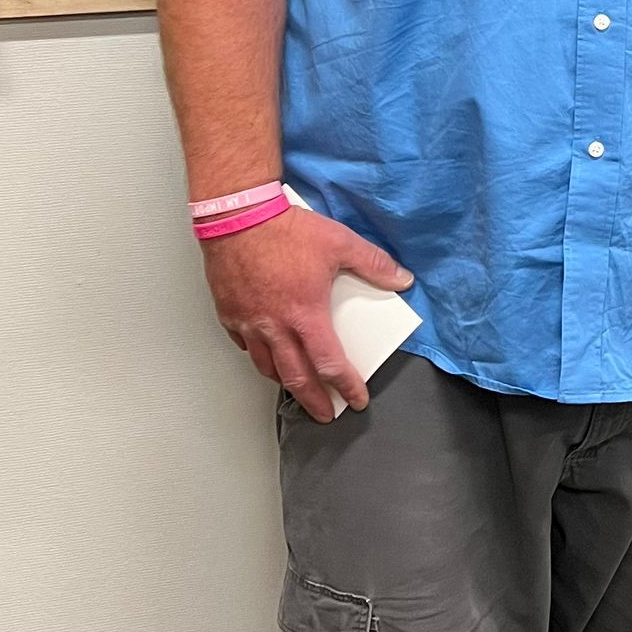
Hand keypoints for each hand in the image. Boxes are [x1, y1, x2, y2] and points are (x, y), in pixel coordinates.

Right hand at [202, 207, 413, 422]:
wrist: (237, 217)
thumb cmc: (285, 230)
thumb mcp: (340, 242)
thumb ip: (374, 264)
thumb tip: (402, 279)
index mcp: (305, 315)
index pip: (330, 364)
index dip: (346, 385)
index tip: (356, 398)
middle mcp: (275, 327)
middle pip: (296, 377)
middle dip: (314, 401)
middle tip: (325, 414)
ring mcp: (249, 324)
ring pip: (266, 366)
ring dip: (285, 382)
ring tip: (297, 388)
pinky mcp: (229, 314)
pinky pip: (244, 345)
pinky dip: (258, 355)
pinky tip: (265, 354)